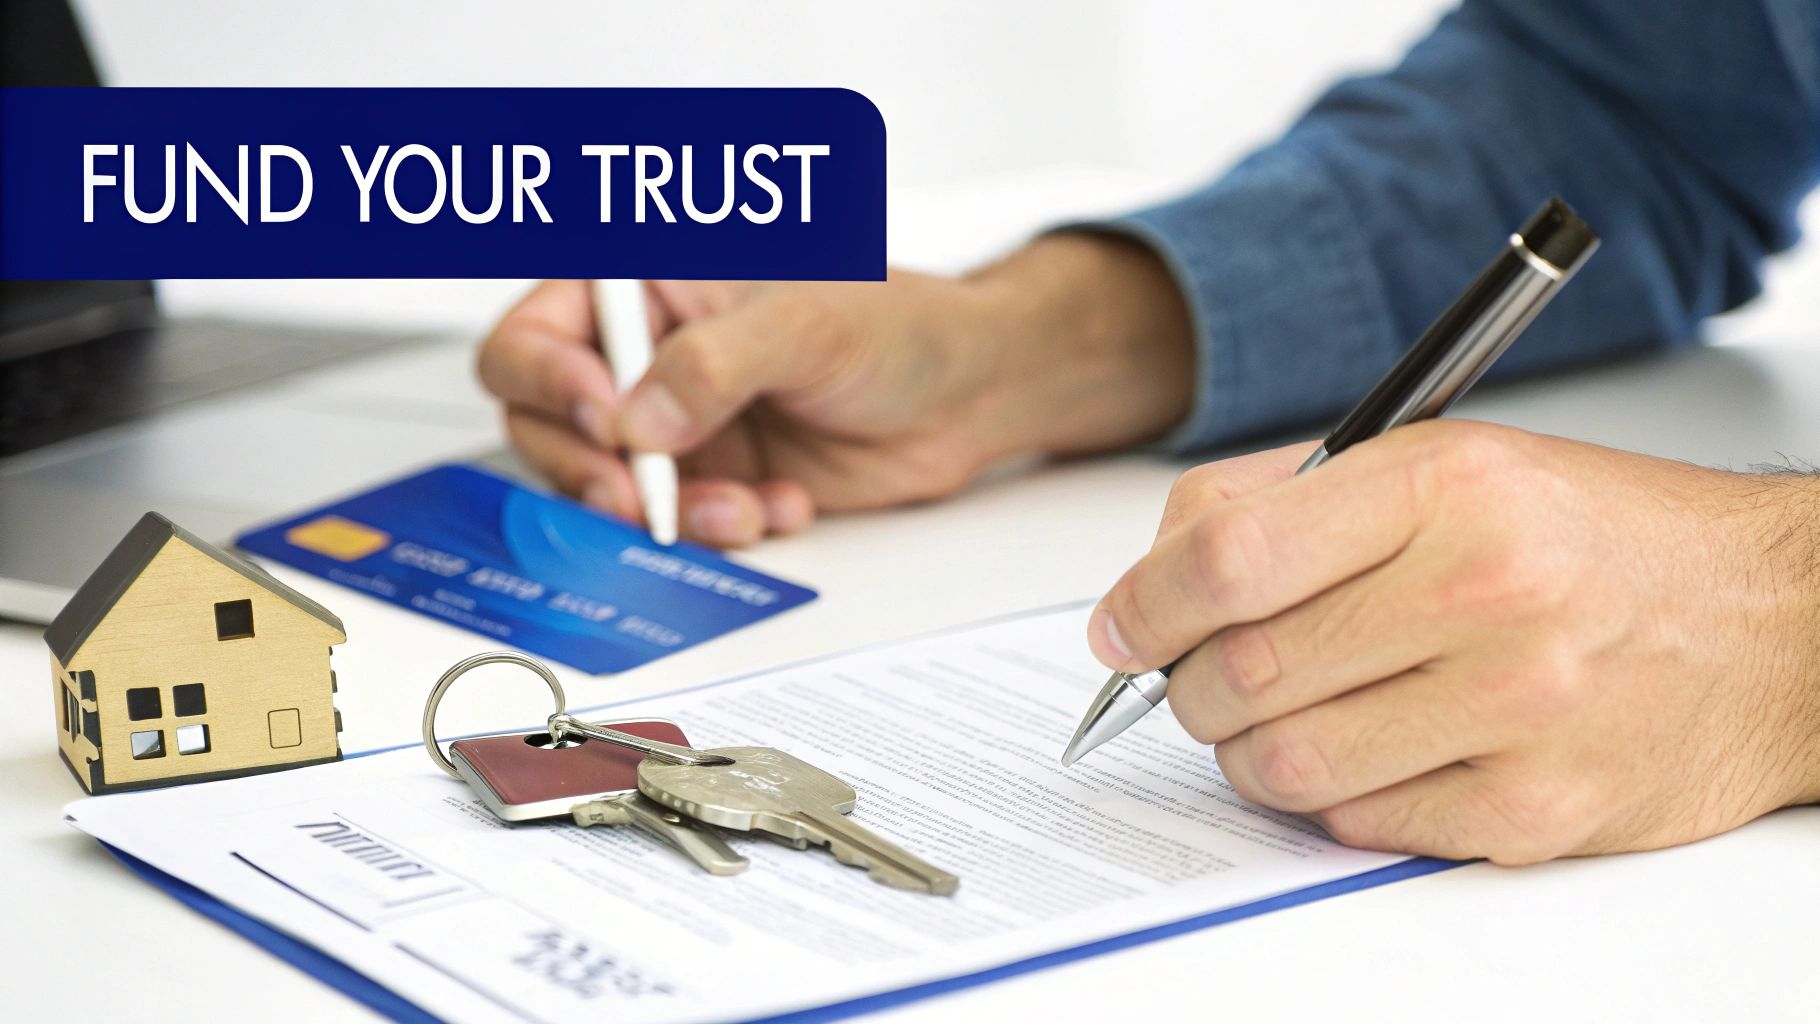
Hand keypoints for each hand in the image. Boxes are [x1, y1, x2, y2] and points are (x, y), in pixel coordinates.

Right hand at [477, 234, 1194, 545]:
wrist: (965, 396)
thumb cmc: (896, 325)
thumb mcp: (804, 324)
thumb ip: (714, 364)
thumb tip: (637, 419)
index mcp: (645, 284)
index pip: (540, 333)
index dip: (551, 380)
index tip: (604, 418)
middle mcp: (643, 356)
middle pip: (546, 422)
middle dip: (592, 469)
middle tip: (641, 499)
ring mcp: (672, 424)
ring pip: (606, 487)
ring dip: (665, 512)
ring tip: (739, 508)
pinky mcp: (709, 480)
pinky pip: (674, 526)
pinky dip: (719, 531)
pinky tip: (779, 508)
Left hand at [1089, 422, 1819, 863]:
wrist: (1776, 622)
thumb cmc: (1596, 538)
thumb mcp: (1449, 463)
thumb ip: (1290, 502)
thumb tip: (1153, 575)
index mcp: (1443, 487)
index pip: (1228, 556)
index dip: (1144, 603)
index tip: (1120, 628)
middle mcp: (1483, 592)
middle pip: (1242, 671)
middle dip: (1189, 686)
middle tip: (1201, 677)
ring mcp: (1516, 710)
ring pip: (1282, 764)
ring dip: (1250, 750)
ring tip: (1287, 715)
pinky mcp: (1536, 809)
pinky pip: (1359, 824)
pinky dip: (1336, 797)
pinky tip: (1375, 750)